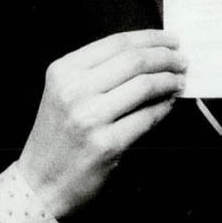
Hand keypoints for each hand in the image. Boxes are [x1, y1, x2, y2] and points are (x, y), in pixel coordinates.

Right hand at [17, 29, 185, 219]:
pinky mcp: (107, 144)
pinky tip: (169, 103)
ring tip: (179, 80)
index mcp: (64, 71)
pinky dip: (164, 107)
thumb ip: (97, 72)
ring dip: (170, 80)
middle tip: (181, 59)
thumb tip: (147, 54)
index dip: (151, 38)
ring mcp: (90, 118)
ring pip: (145, 85)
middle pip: (134, 60)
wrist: (40, 184)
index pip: (117, 43)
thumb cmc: (57, 137)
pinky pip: (147, 117)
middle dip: (166, 57)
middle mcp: (74, 90)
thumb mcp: (64, 93)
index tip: (170, 40)